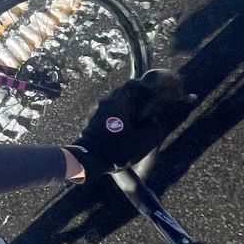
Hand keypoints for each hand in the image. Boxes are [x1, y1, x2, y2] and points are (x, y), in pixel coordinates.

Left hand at [72, 69, 194, 176]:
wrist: (88, 159)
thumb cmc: (117, 150)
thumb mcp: (143, 143)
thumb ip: (154, 129)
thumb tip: (153, 121)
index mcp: (119, 104)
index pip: (132, 85)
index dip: (143, 88)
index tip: (150, 96)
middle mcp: (106, 102)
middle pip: (122, 91)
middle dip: (134, 97)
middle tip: (143, 109)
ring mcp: (96, 109)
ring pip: (113, 100)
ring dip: (123, 106)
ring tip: (131, 120)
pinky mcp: (90, 117)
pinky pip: (105, 109)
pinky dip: (114, 113)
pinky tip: (119, 126)